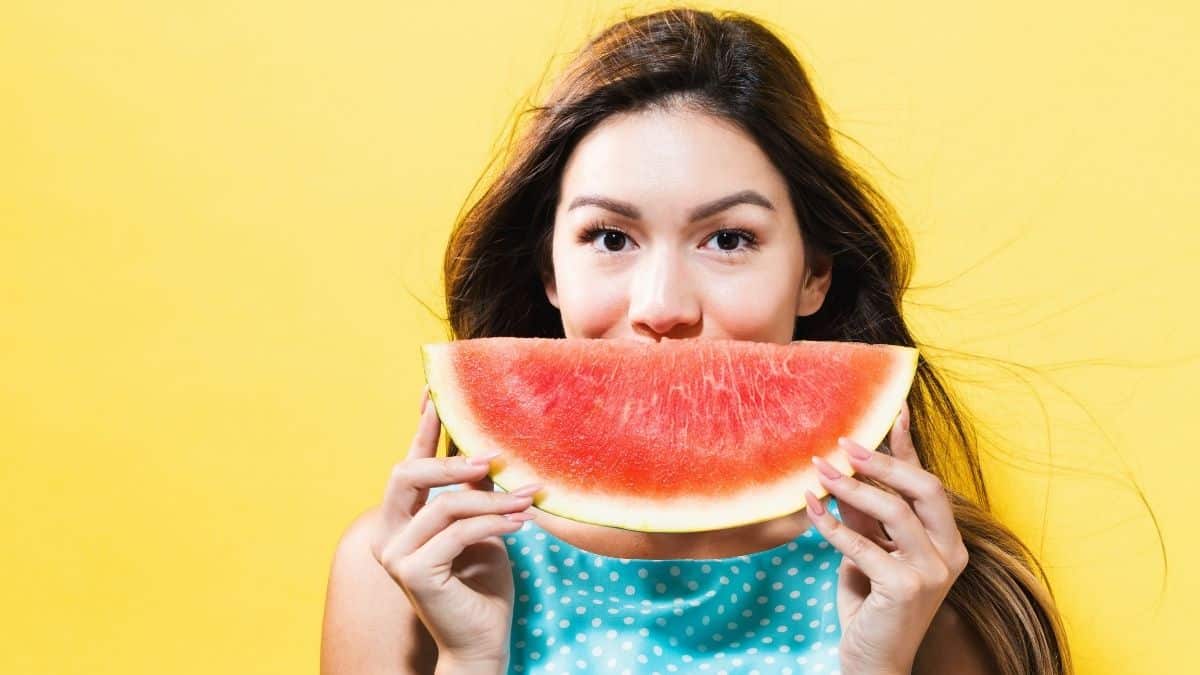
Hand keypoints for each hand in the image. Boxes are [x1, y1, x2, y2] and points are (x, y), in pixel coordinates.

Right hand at [368, 386, 540, 667]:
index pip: (410, 463)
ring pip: (445, 505)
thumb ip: (475, 491)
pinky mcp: (413, 571)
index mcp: (401, 518)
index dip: (421, 426)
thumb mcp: (481, 526)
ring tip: (528, 498)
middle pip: (407, 473)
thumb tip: (490, 446)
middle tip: (491, 455)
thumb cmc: (482, 583)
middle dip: (450, 459)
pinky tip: (521, 523)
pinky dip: (493, 523)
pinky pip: (458, 532)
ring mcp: (395, 554)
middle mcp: (388, 533)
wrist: (482, 638)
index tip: (435, 390)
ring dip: (492, 499)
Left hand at [803, 400, 968, 674]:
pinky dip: (832, 525)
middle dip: (885, 461)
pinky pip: (862, 545)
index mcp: (946, 540)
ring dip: (852, 487)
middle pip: (925, 488)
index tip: (896, 407)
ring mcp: (932, 571)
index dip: (909, 445)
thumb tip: (845, 473)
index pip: (928, 483)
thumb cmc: (871, 604)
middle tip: (847, 444)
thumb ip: (865, 516)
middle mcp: (949, 553)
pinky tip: (811, 508)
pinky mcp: (906, 587)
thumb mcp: (868, 550)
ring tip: (820, 471)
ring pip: (895, 511)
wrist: (873, 659)